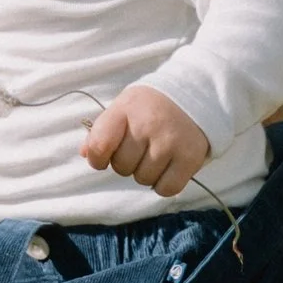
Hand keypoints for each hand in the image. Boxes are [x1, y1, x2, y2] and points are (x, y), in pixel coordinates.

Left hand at [81, 84, 214, 198]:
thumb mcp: (124, 108)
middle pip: (122, 167)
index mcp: (125, 108)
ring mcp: (170, 141)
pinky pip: (166, 188)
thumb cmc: (151, 106)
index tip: (105, 157)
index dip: (98, 158)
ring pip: (144, 179)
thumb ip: (102, 130)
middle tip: (141, 148)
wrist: (196, 94)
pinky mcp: (189, 157)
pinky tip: (169, 167)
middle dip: (127, 163)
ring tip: (157, 153)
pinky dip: (164, 184)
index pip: (99, 145)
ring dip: (147, 172)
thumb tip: (87, 154)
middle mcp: (147, 124)